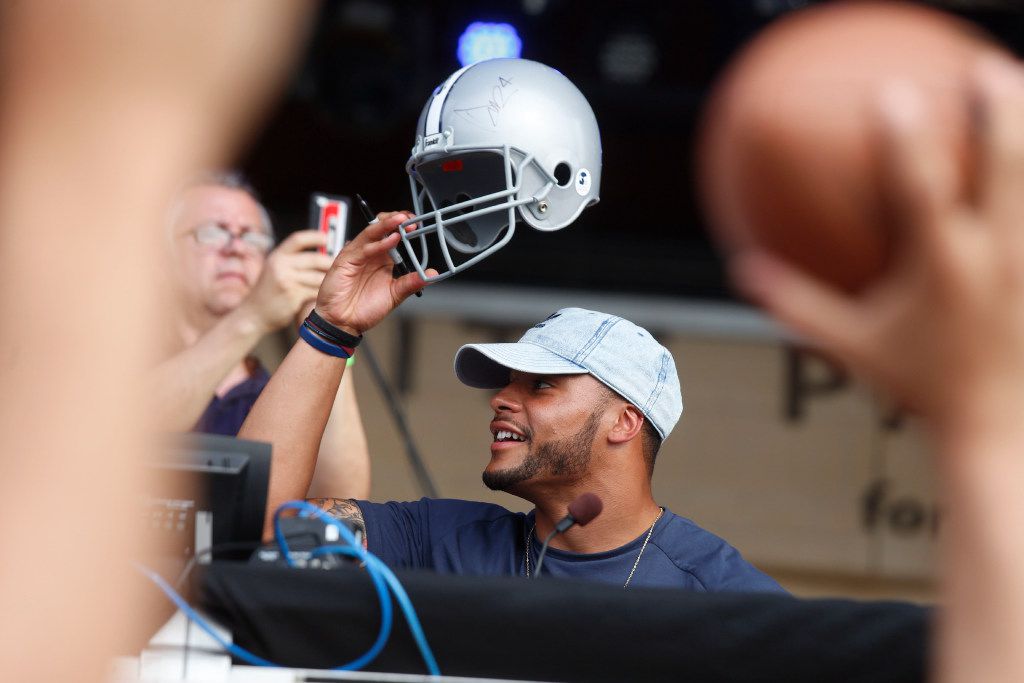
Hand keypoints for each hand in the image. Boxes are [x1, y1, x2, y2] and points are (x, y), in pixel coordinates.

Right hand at [242, 230, 332, 332]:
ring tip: (338, 282)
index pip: (298, 239)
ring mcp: (286, 280)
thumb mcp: (274, 270)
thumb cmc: (269, 293)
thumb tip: (320, 254)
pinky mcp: (293, 295)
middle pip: (314, 259)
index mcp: (277, 256)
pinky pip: (316, 291)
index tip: (327, 238)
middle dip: (330, 263)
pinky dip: (324, 293)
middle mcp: (280, 265)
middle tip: (341, 266)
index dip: (314, 237)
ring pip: (318, 277)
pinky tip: (328, 295)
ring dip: (329, 280)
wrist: (253, 315)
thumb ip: (292, 262)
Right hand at [315, 212, 434, 334]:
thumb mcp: (395, 294)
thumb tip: (432, 275)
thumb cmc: (364, 309)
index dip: (404, 227)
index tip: (418, 225)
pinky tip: (392, 240)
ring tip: (402, 219)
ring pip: (372, 231)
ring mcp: (357, 254)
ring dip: (388, 224)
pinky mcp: (346, 260)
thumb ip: (412, 283)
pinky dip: (379, 243)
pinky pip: (364, 248)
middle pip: (382, 227)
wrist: (343, 323)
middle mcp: (370, 253)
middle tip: (411, 219)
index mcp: (383, 258)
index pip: (393, 234)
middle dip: (397, 219)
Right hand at [730, 55, 1023, 432]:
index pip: (922, 188)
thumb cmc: (919, 385)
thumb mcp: (851, 345)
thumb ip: (797, 306)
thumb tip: (743, 272)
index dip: (906, 138)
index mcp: (944, 265)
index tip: (891, 93)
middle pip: (1006, 166)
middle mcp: (998, 255)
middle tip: (984, 67)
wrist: (998, 424)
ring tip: (1020, 84)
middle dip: (997, 111)